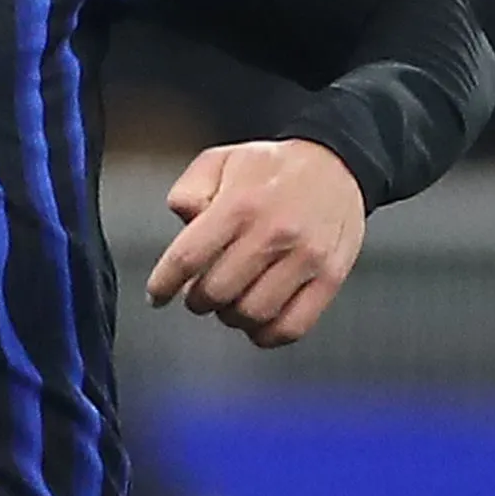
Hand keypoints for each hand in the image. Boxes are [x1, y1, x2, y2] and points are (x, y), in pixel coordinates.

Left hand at [146, 138, 366, 349]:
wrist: (338, 163)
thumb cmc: (271, 169)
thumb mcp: (222, 160)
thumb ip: (190, 190)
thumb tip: (182, 221)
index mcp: (240, 204)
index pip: (187, 258)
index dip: (163, 285)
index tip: (156, 297)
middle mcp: (274, 232)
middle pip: (216, 293)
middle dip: (198, 300)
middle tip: (201, 293)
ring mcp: (305, 258)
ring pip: (251, 315)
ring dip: (231, 317)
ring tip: (231, 301)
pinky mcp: (330, 278)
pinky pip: (290, 327)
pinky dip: (266, 334)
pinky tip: (258, 319)